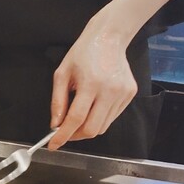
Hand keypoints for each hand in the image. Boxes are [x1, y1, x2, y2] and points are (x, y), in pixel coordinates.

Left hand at [48, 26, 136, 149]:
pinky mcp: (129, 95)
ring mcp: (122, 94)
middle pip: (92, 129)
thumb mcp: (62, 74)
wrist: (108, 37)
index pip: (76, 119)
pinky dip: (99, 119)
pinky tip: (93, 107)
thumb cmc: (83, 53)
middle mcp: (109, 91)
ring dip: (87, 128)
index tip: (53, 145)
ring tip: (79, 117)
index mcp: (91, 84)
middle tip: (65, 132)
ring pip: (102, 127)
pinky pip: (111, 118)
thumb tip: (55, 125)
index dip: (63, 135)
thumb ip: (57, 101)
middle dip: (75, 136)